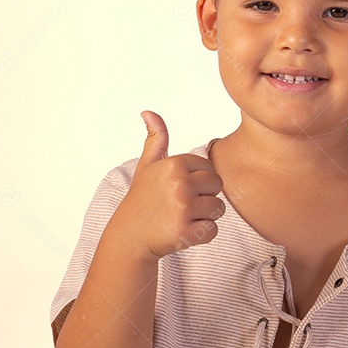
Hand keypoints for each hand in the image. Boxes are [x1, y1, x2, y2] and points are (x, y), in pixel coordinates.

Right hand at [112, 111, 224, 257]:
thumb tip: (147, 112)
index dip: (198, 182)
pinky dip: (202, 235)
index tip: (178, 190)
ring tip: (182, 218)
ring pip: (218, 209)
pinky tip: (183, 231)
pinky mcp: (186, 232)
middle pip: (218, 187)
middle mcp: (179, 183)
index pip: (210, 170)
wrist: (130, 236)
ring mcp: (183, 208)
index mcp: (175, 163)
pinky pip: (213, 230)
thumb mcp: (147, 165)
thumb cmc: (142, 198)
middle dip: (205, 197)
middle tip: (182, 206)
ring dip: (204, 217)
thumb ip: (156, 138)